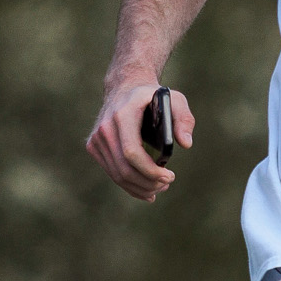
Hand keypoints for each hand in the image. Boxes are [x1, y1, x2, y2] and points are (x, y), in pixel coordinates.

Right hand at [85, 80, 193, 202]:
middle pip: (124, 168)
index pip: (132, 152)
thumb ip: (184, 119)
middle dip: (148, 183)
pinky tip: (147, 191)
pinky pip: (112, 173)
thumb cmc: (152, 97)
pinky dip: (130, 186)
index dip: (150, 171)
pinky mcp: (94, 146)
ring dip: (141, 188)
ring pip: (118, 175)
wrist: (124, 89)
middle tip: (167, 184)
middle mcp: (105, 127)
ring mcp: (97, 138)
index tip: (170, 176)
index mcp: (123, 114)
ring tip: (160, 188)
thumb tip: (186, 143)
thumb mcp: (175, 100)